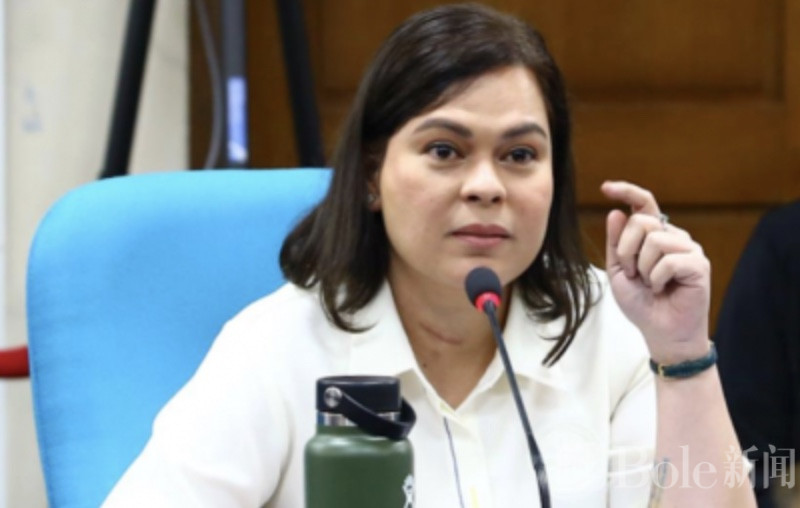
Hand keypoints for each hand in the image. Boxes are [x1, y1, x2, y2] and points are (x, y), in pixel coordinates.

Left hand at [601, 181, 710, 363]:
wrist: (660, 333)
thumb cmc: (642, 304)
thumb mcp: (619, 272)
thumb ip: (616, 244)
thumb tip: (615, 212)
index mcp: (654, 236)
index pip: (643, 205)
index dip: (626, 191)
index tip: (606, 187)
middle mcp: (673, 237)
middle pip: (641, 222)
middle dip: (627, 250)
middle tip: (633, 274)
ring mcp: (688, 249)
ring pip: (654, 240)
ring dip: (642, 268)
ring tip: (651, 284)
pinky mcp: (698, 264)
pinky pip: (668, 261)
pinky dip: (657, 279)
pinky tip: (663, 289)